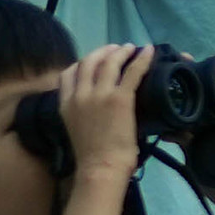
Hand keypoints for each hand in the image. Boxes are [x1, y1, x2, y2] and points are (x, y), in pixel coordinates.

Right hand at [53, 42, 149, 183]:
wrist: (100, 167)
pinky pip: (132, 71)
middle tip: (115, 49)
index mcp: (66, 104)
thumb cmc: (92, 156)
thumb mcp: (75, 128)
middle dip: (102, 52)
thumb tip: (95, 106)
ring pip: (109, 62)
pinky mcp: (120, 98)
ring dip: (120, 52)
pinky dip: (142, 58)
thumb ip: (81, 112)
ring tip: (129, 47)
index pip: (68, 73)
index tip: (93, 60)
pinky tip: (149, 51)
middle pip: (88, 62)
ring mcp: (99, 94)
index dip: (82, 62)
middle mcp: (79, 95)